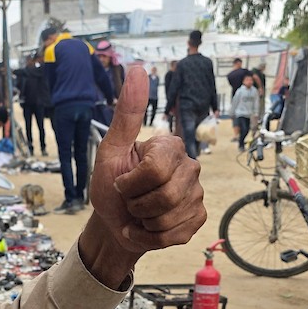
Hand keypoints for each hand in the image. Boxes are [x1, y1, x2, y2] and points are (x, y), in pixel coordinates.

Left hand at [80, 65, 206, 285]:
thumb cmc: (109, 185)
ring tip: (138, 214)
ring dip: (142, 224)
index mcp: (170, 146)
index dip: (129, 184)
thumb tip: (137, 69)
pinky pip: (175, 235)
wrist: (113, 223)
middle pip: (164, 196)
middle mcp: (190, 166)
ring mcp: (197, 194)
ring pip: (169, 219)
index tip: (120, 183)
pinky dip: (150, 239)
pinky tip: (145, 230)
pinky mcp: (198, 218)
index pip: (154, 170)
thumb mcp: (110, 151)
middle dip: (135, 205)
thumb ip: (125, 114)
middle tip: (129, 201)